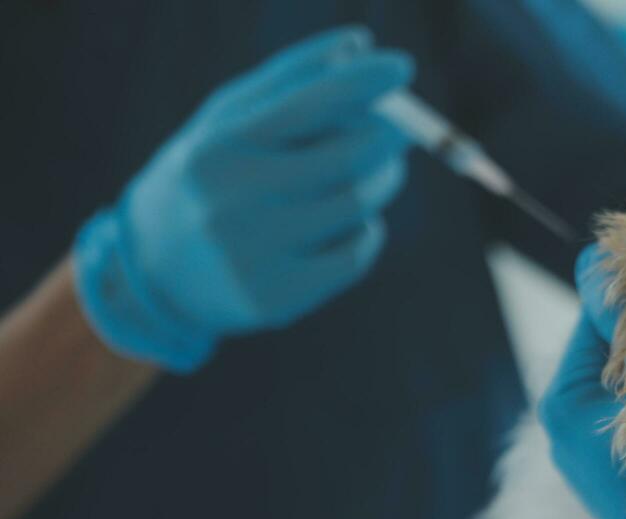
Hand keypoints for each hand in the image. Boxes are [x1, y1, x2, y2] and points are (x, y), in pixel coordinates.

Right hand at [72, 26, 414, 371]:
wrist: (155, 270)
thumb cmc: (210, 176)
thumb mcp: (230, 120)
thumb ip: (291, 79)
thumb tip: (359, 45)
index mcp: (222, 146)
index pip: (309, 103)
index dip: (363, 82)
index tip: (401, 66)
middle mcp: (234, 200)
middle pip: (346, 159)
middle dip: (387, 139)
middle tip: (399, 130)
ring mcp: (255, 254)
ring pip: (358, 207)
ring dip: (382, 181)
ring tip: (374, 173)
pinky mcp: (278, 299)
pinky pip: (355, 255)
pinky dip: (367, 231)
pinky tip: (349, 222)